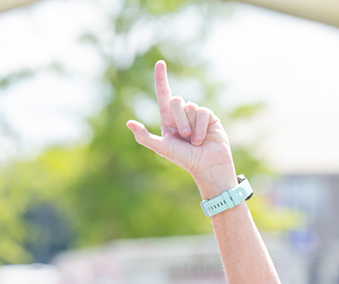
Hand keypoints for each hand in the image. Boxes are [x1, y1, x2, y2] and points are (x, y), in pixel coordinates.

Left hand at [126, 60, 235, 197]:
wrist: (207, 165)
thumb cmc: (184, 159)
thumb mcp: (162, 148)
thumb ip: (145, 137)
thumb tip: (129, 123)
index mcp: (168, 119)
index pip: (164, 94)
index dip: (161, 79)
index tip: (160, 63)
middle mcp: (181, 114)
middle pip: (176, 101)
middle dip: (179, 120)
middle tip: (183, 136)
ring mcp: (196, 115)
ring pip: (190, 107)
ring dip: (191, 127)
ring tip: (194, 141)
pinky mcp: (210, 116)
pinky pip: (203, 113)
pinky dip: (201, 127)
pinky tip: (203, 138)